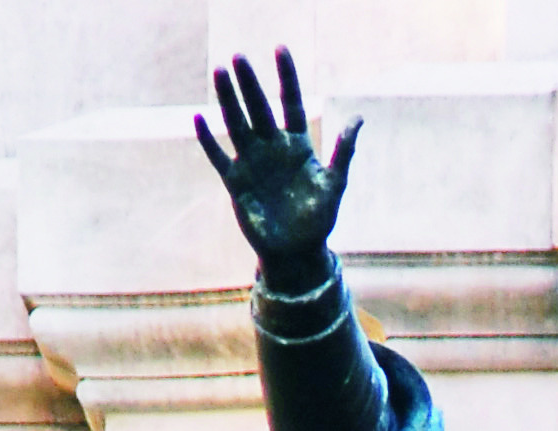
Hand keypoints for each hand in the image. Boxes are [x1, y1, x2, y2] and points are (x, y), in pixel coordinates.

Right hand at [196, 48, 360, 280]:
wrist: (297, 253)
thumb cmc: (318, 220)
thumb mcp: (334, 185)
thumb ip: (344, 153)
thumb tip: (358, 118)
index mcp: (297, 146)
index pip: (291, 103)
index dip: (287, 77)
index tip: (281, 49)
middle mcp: (272, 148)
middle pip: (259, 108)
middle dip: (250, 84)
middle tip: (239, 58)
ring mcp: (252, 162)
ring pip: (237, 124)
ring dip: (227, 100)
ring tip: (219, 73)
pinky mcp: (236, 181)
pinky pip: (218, 156)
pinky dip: (208, 140)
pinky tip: (199, 119)